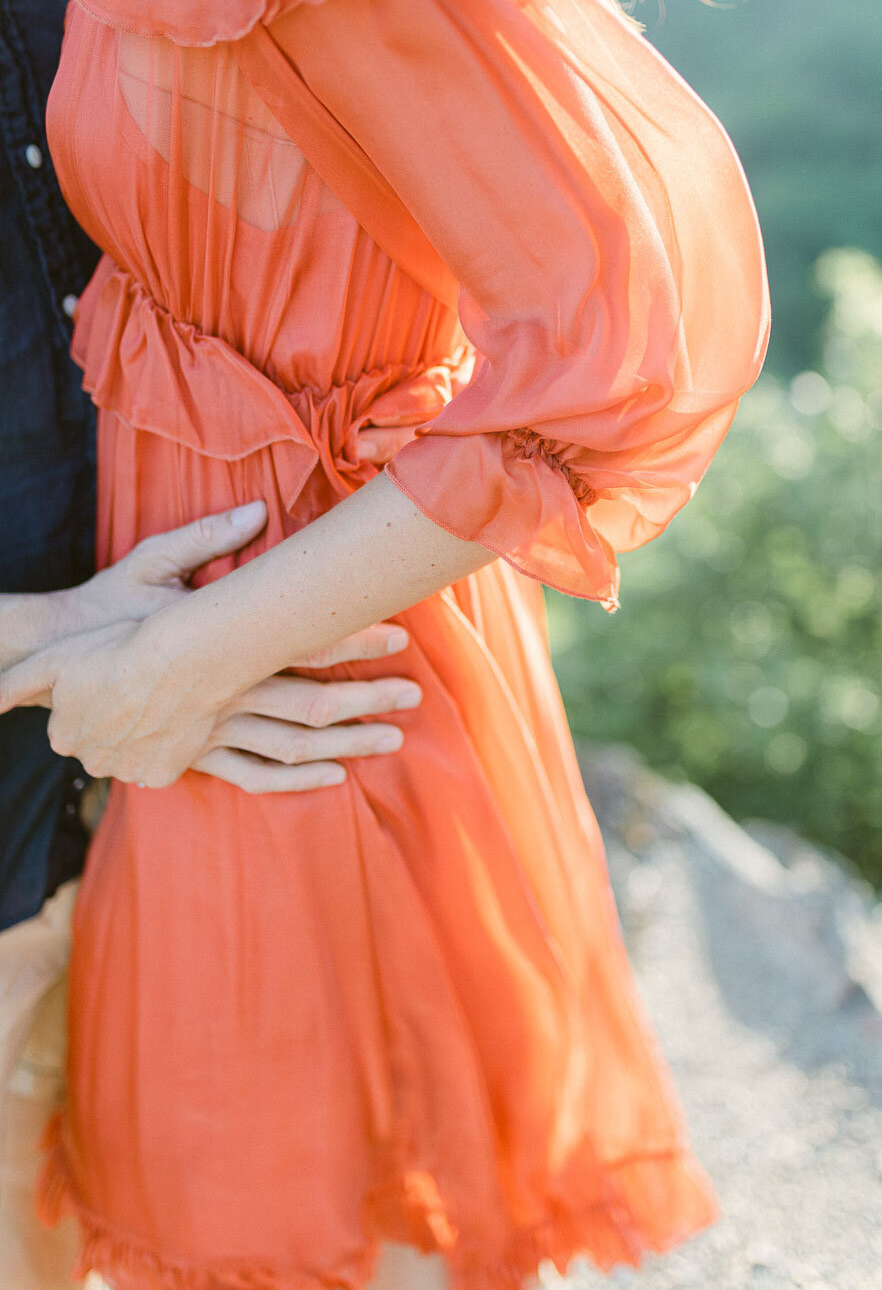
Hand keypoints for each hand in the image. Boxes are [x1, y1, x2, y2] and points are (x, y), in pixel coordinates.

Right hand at [0, 501, 422, 790]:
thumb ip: (203, 539)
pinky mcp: (190, 758)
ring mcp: (207, 733)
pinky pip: (251, 778)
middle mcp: (220, 694)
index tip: (397, 632)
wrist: (56, 668)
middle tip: (415, 693)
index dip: (349, 637)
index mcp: (218, 646)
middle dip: (365, 696)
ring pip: (290, 746)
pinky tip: (336, 777)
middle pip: (308, 701)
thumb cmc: (106, 613)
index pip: (297, 641)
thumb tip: (254, 510)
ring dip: (345, 742)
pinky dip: (295, 780)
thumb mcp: (147, 566)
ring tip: (395, 738)